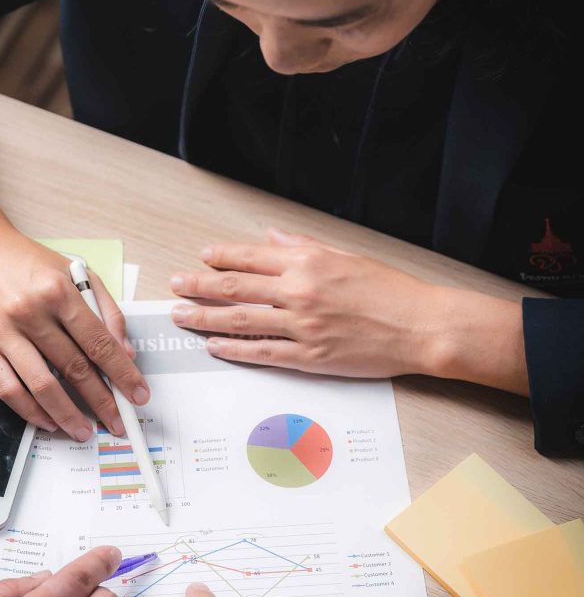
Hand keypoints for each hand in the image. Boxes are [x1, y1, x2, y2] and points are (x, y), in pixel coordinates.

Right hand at [0, 219, 149, 440]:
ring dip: (67, 415)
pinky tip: (48, 421)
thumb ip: (105, 309)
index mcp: (58, 291)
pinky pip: (9, 390)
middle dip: (102, 401)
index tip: (138, 395)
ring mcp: (3, 333)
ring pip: (42, 386)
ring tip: (84, 431)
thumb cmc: (27, 261)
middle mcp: (30, 313)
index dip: (123, 374)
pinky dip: (31, 411)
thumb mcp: (75, 271)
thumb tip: (125, 352)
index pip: (99, 343)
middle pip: (74, 369)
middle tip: (118, 423)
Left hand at [170, 227, 527, 392]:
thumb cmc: (391, 291)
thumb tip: (272, 239)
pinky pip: (261, 352)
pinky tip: (214, 346)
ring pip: (240, 320)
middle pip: (235, 287)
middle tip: (175, 285)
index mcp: (309, 263)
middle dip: (199, 286)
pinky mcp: (309, 357)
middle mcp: (299, 291)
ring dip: (204, 317)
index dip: (221, 257)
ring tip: (181, 315)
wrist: (421, 327)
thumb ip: (305, 247)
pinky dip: (233, 349)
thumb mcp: (347, 256)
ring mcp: (301, 326)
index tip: (202, 258)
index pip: (251, 258)